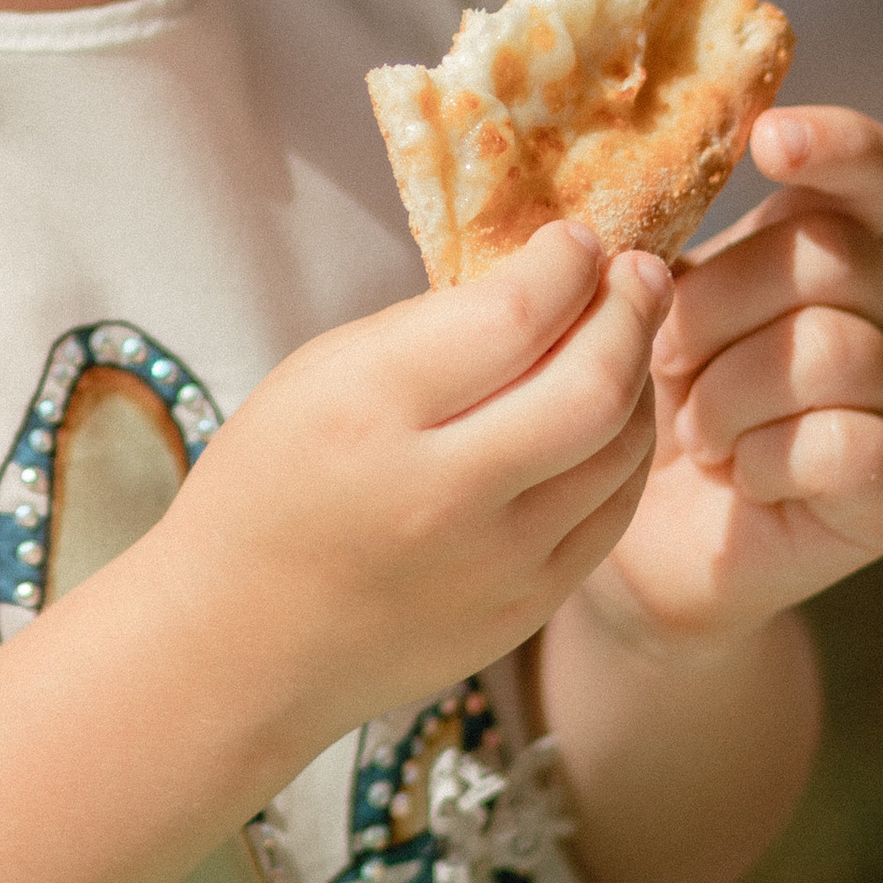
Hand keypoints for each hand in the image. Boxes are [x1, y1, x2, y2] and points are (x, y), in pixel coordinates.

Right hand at [166, 222, 671, 750]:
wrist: (242, 643)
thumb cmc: (269, 487)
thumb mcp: (318, 373)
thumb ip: (427, 328)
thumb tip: (539, 282)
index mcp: (370, 411)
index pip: (513, 317)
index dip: (564, 264)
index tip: (573, 240)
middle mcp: (441, 492)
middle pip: (589, 384)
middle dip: (631, 310)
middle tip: (639, 272)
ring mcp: (493, 563)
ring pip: (618, 449)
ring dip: (638, 376)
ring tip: (628, 336)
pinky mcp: (523, 611)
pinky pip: (611, 514)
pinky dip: (626, 450)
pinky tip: (614, 414)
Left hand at [587, 106, 882, 660]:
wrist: (634, 546)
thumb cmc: (631, 408)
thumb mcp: (628, 315)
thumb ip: (647, 254)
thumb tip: (610, 213)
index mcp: (821, 245)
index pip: (866, 168)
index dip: (833, 142)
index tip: (768, 142)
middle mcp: (881, 309)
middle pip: (832, 254)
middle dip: (720, 304)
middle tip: (663, 361)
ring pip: (837, 348)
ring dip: (732, 392)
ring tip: (692, 433)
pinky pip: (849, 441)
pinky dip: (770, 458)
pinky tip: (739, 474)